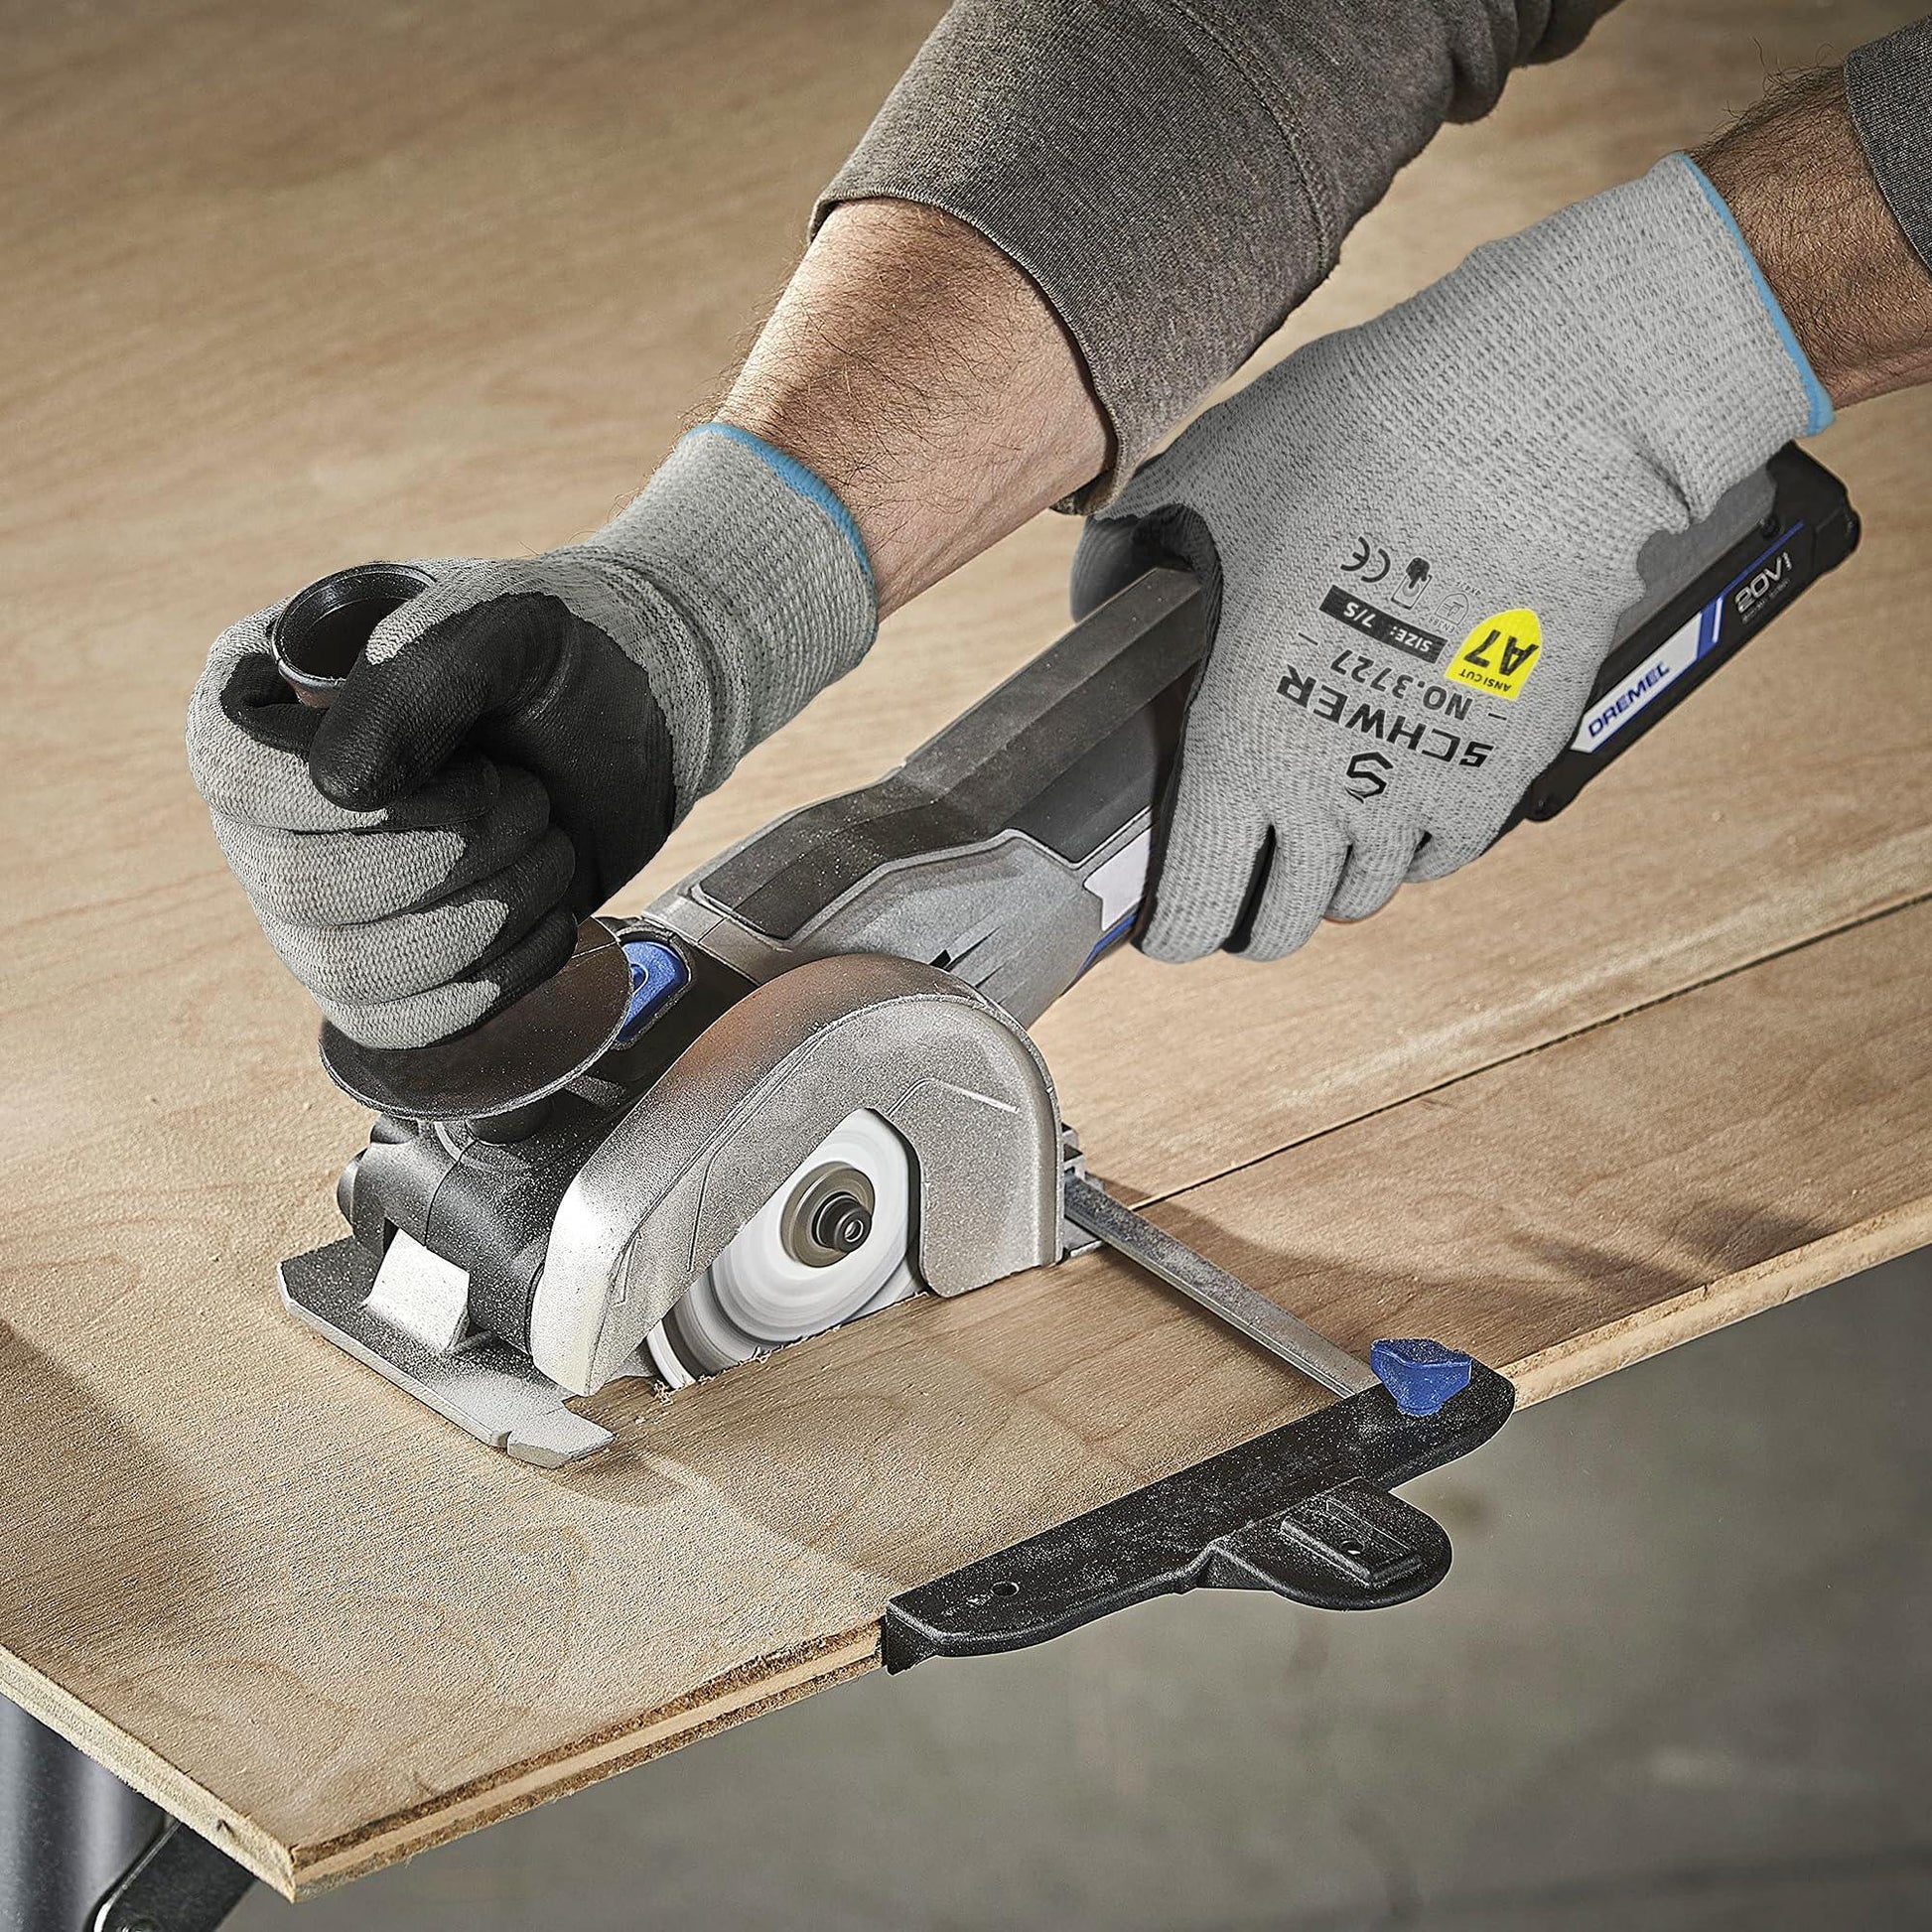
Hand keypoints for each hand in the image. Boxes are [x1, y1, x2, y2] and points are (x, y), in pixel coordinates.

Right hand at [187, 426, 874, 1047]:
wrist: (633, 721)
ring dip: (484, 919)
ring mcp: (313, 903)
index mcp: (259, 697)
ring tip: (546, 848)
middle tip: (529, 800)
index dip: (365, 793)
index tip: (472, 765)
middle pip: (301, 889)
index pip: (238, 773)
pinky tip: (548, 919)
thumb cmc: (556, 656)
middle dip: (452, 854)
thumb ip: (420, 674)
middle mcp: (262, 809)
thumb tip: (340, 787)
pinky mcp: (384, 972)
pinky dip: (496, 982)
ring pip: (353, 973)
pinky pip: (401, 1026)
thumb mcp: (504, 622)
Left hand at [1073, 155, 1827, 962]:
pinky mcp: (1503, 770)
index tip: (1163, 919)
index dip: (1169, 929)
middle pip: (1279, 926)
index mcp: (1238, 745)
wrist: (1531, 425)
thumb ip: (1127, 551)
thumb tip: (1097, 600)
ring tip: (1312, 828)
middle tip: (1234, 876)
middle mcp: (1329, 794)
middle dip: (1246, 915)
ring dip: (1328, 875)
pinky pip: (1443, 852)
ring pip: (1361, 895)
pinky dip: (1410, 840)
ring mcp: (1423, 792)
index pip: (1192, 908)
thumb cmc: (1353, 441)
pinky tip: (1393, 792)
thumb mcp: (1201, 477)